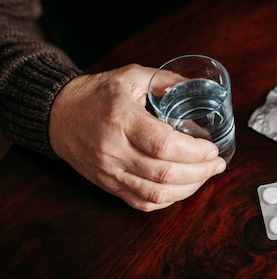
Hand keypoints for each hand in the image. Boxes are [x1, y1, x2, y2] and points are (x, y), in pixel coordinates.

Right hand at [49, 64, 225, 211]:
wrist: (56, 114)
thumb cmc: (95, 94)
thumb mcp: (131, 76)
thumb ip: (166, 80)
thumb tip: (198, 88)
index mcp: (121, 119)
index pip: (163, 145)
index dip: (194, 152)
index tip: (212, 148)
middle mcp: (114, 150)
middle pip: (164, 174)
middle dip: (200, 172)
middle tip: (217, 163)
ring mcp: (109, 171)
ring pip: (155, 194)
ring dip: (189, 189)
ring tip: (206, 176)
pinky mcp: (107, 185)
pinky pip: (141, 203)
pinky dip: (167, 200)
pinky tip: (182, 188)